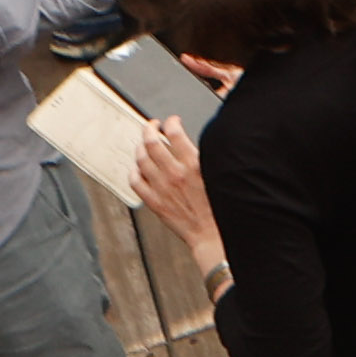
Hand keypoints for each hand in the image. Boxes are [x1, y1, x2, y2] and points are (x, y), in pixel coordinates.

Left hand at [128, 115, 218, 255]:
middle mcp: (175, 174)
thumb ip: (205, 160)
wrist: (213, 235)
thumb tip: (195, 146)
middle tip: (151, 126)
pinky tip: (137, 169)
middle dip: (149, 130)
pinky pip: (135, 182)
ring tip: (143, 145)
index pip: (175, 133)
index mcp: (194, 165)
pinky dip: (133, 172)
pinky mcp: (154, 202)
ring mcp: (162, 188)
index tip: (172, 121)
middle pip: (152, 143)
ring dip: (140, 148)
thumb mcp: (219, 176)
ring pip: (141, 160)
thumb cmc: (221, 209)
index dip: (171, 122)